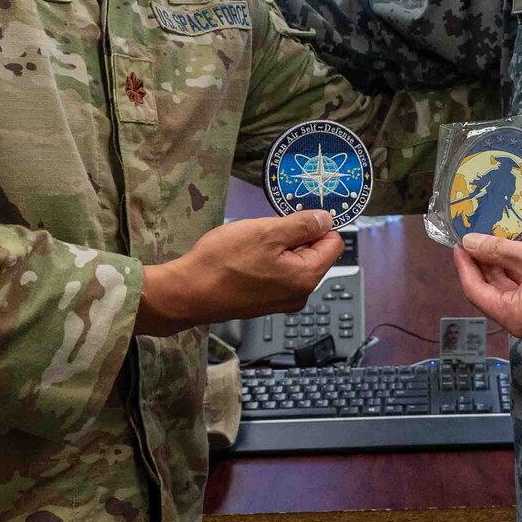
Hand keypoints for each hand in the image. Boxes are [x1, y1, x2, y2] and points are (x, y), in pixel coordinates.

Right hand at [135, 210, 341, 336]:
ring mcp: (281, 301)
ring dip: (277, 248)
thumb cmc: (225, 260)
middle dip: (294, 237)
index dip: (316, 225)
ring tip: (251, 246)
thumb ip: (302, 225)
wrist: (188, 292)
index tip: (291, 218)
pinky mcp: (263, 302)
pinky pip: (276, 273)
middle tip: (264, 232)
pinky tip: (244, 259)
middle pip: (313, 253)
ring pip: (292, 262)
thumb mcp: (267, 232)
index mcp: (307, 277)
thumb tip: (327, 219)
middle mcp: (300, 294)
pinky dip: (265, 261)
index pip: (334, 243)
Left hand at [452, 235, 521, 342]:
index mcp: (516, 318)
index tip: (458, 243)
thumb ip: (496, 250)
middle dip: (482, 265)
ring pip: (509, 290)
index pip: (476, 293)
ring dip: (500, 266)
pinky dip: (518, 270)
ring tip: (490, 239)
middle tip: (473, 238)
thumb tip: (469, 243)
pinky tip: (514, 247)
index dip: (465, 266)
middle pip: (492, 293)